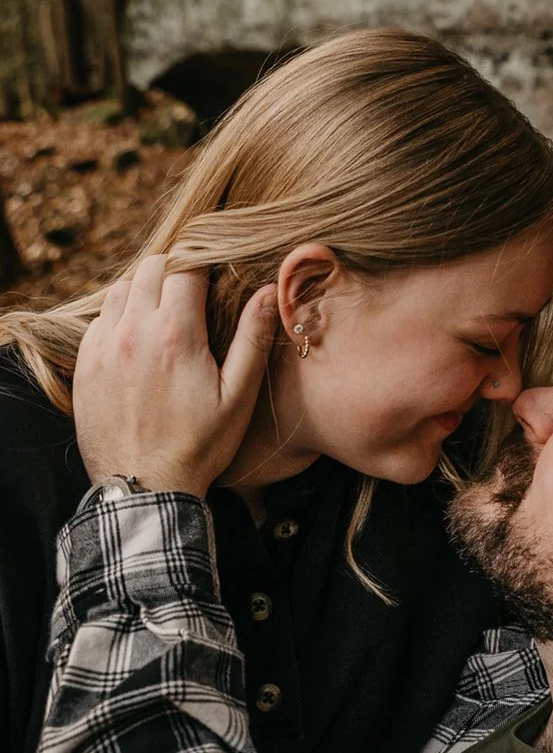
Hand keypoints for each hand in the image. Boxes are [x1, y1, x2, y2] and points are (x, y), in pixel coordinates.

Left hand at [73, 258, 276, 497]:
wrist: (144, 488)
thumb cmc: (199, 446)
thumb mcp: (238, 397)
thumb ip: (252, 340)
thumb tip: (268, 292)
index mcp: (175, 334)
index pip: (185, 267)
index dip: (203, 264)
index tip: (216, 277)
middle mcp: (133, 331)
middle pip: (150, 268)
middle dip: (174, 272)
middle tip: (194, 294)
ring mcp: (102, 347)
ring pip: (121, 289)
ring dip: (145, 291)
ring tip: (166, 315)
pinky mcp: (85, 365)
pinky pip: (100, 320)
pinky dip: (120, 318)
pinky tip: (139, 342)